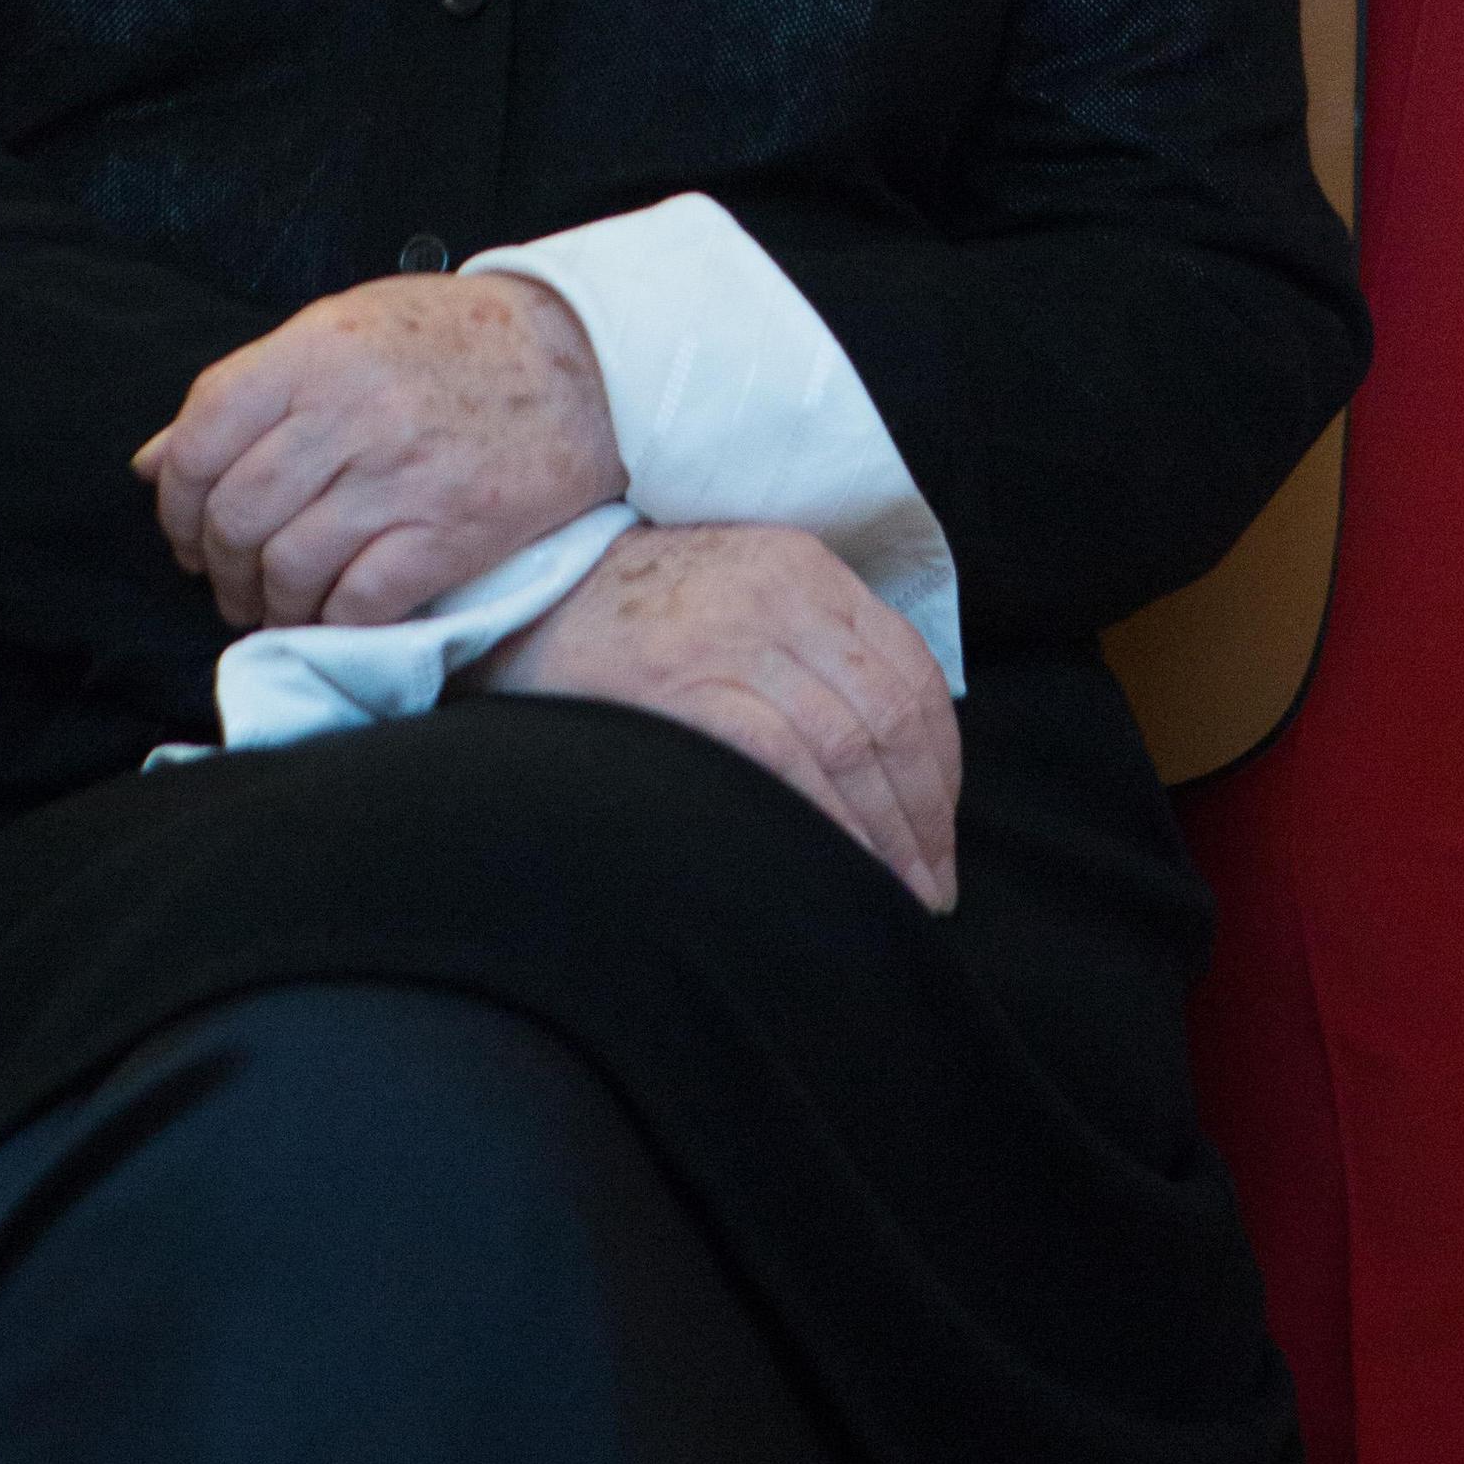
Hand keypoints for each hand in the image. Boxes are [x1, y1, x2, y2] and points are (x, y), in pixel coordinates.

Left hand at [135, 274, 623, 631]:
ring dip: (268, 603)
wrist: (588, 361)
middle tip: (231, 580)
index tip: (187, 530)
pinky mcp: (452, 532)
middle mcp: (353, 410)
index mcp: (319, 350)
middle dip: (218, 565)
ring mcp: (403, 475)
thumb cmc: (455, 342)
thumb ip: (251, 391)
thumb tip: (153, 462)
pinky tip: (336, 614)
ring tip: (278, 604)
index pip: (201, 434)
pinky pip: (358, 603)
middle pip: (236, 512)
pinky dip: (333, 622)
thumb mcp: (345, 330)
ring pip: (287, 567)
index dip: (176, 500)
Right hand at [477, 522, 961, 910]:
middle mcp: (778, 593)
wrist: (524, 586)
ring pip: (848, 742)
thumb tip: (887, 755)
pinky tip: (835, 868)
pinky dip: (825, 822)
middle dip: (923, 815)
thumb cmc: (632, 611)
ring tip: (894, 894)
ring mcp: (730, 635)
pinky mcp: (684, 682)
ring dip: (886, 833)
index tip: (938, 827)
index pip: (908, 670)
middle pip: (888, 715)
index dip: (940, 763)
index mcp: (802, 569)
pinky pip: (785, 762)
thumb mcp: (738, 590)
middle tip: (929, 885)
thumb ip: (809, 644)